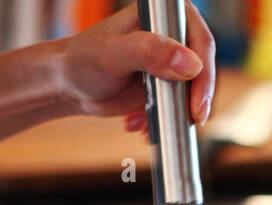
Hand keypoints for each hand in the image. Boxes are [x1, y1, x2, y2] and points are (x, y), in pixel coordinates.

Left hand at [58, 1, 215, 126]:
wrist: (67, 84)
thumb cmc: (83, 60)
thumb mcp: (114, 53)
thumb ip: (150, 52)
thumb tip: (190, 64)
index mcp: (164, 15)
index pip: (200, 41)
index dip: (204, 75)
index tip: (197, 106)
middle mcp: (171, 35)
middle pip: (202, 69)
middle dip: (190, 101)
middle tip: (185, 122)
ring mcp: (169, 62)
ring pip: (191, 91)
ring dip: (173, 113)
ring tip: (141, 122)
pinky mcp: (163, 84)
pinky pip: (176, 106)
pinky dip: (161, 120)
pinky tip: (137, 124)